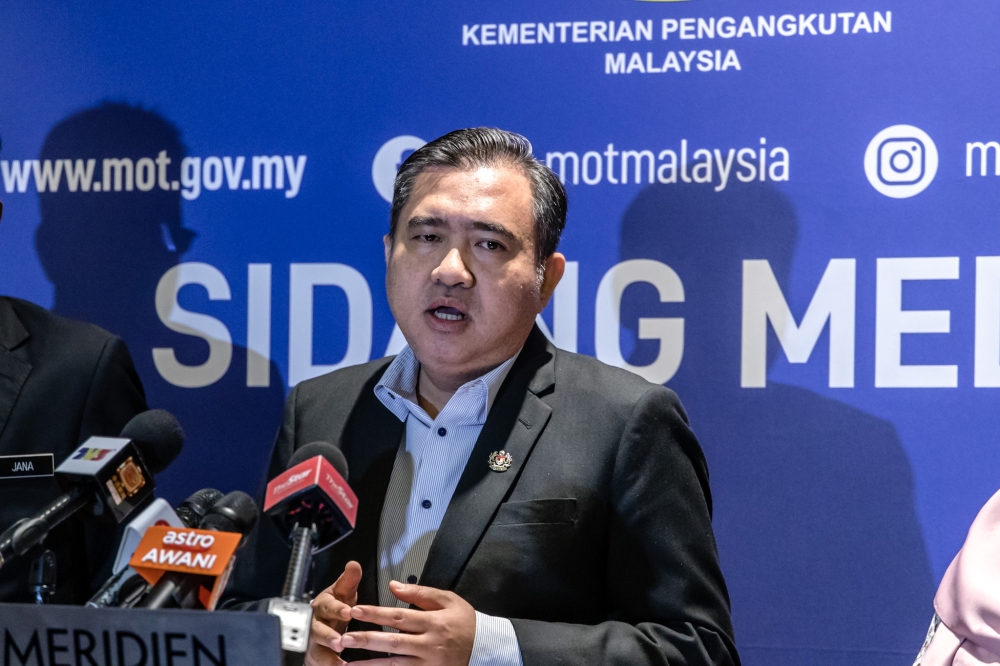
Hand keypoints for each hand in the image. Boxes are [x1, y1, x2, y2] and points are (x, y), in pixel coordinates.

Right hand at [306, 561, 362, 665]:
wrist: (323, 626)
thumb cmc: (335, 607)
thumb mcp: (343, 593)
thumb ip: (349, 581)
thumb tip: (353, 565)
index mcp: (323, 605)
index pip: (328, 605)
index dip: (337, 609)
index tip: (348, 612)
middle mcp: (314, 623)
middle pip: (317, 630)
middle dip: (327, 636)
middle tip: (338, 641)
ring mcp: (313, 642)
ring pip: (315, 650)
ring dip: (326, 657)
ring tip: (337, 663)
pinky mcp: (314, 657)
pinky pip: (319, 663)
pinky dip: (328, 665)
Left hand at [341, 581, 476, 665]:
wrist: (487, 649)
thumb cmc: (466, 622)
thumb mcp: (449, 600)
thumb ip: (421, 593)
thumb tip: (394, 585)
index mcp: (434, 622)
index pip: (399, 617)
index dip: (376, 614)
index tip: (355, 610)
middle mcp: (430, 644)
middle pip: (393, 642)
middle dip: (366, 640)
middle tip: (343, 639)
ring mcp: (429, 663)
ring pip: (395, 665)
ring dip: (369, 665)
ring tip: (347, 663)